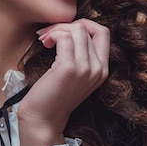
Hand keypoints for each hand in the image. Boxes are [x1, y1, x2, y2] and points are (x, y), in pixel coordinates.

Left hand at [18, 19, 109, 145]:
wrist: (43, 120)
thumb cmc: (53, 96)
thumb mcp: (74, 75)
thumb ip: (79, 55)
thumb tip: (70, 28)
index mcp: (102, 70)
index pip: (103, 32)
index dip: (84, 25)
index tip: (65, 32)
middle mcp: (98, 69)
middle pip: (88, 28)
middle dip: (65, 25)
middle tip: (49, 35)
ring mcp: (85, 68)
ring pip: (77, 29)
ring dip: (57, 29)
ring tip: (45, 40)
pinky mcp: (69, 68)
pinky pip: (64, 38)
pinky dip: (53, 35)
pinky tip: (44, 44)